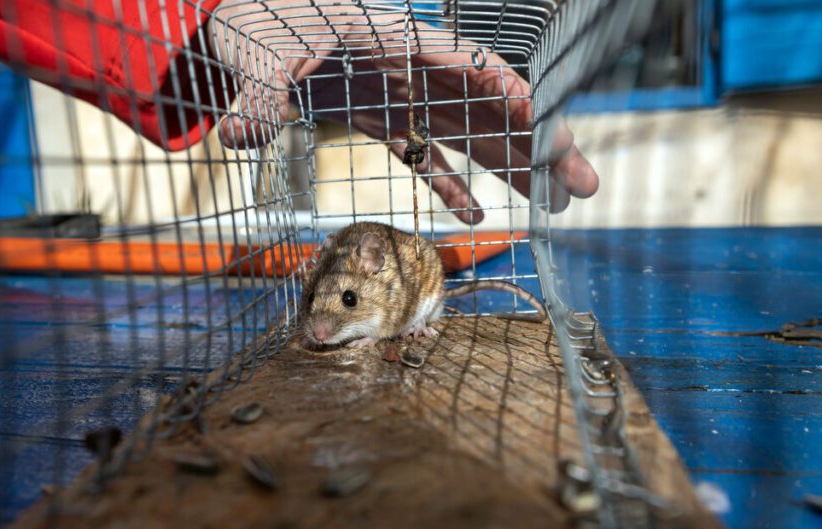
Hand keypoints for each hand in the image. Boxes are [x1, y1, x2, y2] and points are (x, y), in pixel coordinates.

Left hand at [207, 1, 597, 220]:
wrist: (249, 16)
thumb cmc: (263, 16)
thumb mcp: (261, 50)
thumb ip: (261, 94)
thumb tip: (237, 135)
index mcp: (395, 41)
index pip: (466, 65)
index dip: (508, 93)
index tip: (546, 121)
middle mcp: (414, 71)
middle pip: (490, 108)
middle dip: (540, 144)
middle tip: (584, 184)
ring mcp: (404, 99)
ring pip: (472, 136)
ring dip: (515, 170)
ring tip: (558, 203)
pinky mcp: (384, 123)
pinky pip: (427, 157)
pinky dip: (450, 185)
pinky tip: (475, 216)